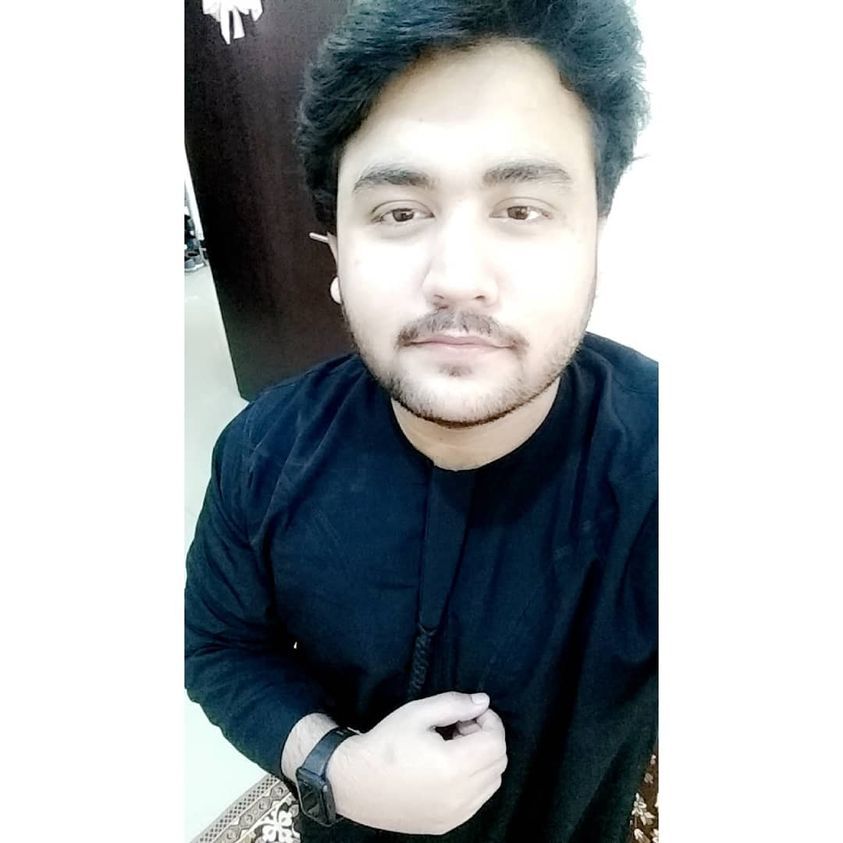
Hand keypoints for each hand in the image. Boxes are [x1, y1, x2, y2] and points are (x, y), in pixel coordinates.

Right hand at [327, 692, 507, 835]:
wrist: (355, 783)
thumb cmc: (385, 743)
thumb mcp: (417, 712)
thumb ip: (454, 704)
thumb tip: (483, 702)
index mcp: (453, 767)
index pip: (496, 742)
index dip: (490, 721)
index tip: (470, 713)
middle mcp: (460, 796)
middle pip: (499, 762)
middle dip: (487, 739)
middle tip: (460, 727)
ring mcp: (455, 815)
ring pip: (492, 782)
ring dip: (482, 760)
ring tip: (453, 747)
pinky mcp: (447, 825)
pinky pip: (478, 800)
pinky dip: (474, 781)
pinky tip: (449, 769)